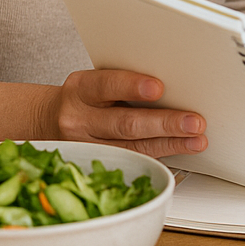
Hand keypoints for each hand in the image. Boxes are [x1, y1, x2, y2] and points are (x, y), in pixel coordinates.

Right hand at [49, 69, 207, 158]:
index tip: (158, 87)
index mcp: (81, 88)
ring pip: (132, 147)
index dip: (133, 86)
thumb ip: (123, 80)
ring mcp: (86, 147)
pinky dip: (159, 156)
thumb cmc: (84, 96)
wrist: (49, 121)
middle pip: (125, 122)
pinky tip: (179, 151)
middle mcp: (79, 119)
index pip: (107, 85)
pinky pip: (131, 161)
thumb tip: (172, 80)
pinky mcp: (95, 165)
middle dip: (164, 122)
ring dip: (170, 143)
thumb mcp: (95, 79)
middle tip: (193, 121)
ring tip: (196, 139)